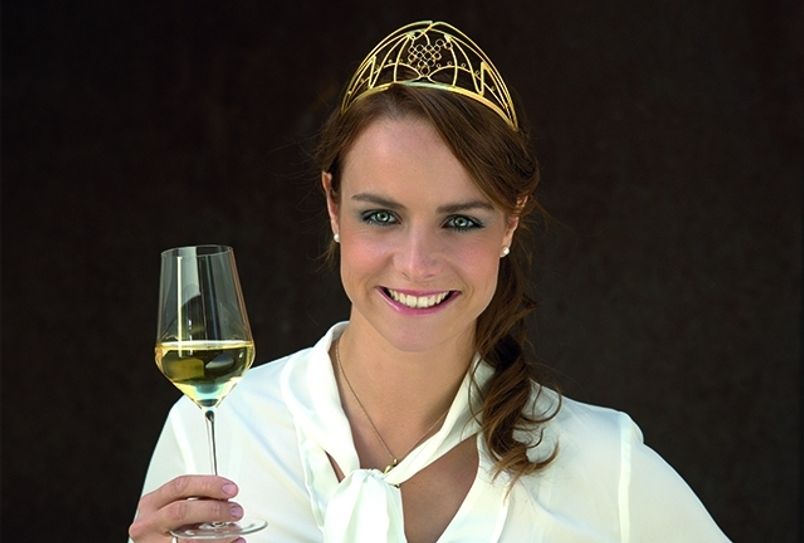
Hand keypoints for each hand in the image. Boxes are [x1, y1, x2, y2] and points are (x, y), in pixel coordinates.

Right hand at [128, 475, 244, 542]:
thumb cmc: (165, 530)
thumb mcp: (172, 511)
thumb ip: (194, 503)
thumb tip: (225, 500)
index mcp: (152, 504)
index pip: (180, 486)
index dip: (208, 485)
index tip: (230, 488)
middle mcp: (148, 524)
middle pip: (182, 511)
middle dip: (213, 509)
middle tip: (235, 511)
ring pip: (188, 540)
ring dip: (218, 535)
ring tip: (235, 531)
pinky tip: (233, 542)